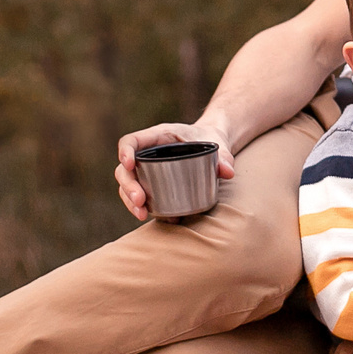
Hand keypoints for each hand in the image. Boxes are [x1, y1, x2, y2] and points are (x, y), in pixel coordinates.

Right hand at [113, 121, 234, 221]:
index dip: (125, 151)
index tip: (129, 164)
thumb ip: (224, 156)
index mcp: (158, 136)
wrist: (211, 144)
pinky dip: (143, 208)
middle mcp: (147, 153)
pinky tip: (157, 218)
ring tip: (142, 214)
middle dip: (128, 186)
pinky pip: (139, 197)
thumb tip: (227, 172)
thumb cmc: (210, 139)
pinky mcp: (152, 185)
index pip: (131, 140)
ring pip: (127, 186)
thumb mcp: (218, 143)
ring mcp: (147, 171)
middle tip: (140, 201)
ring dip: (130, 201)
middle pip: (125, 169)